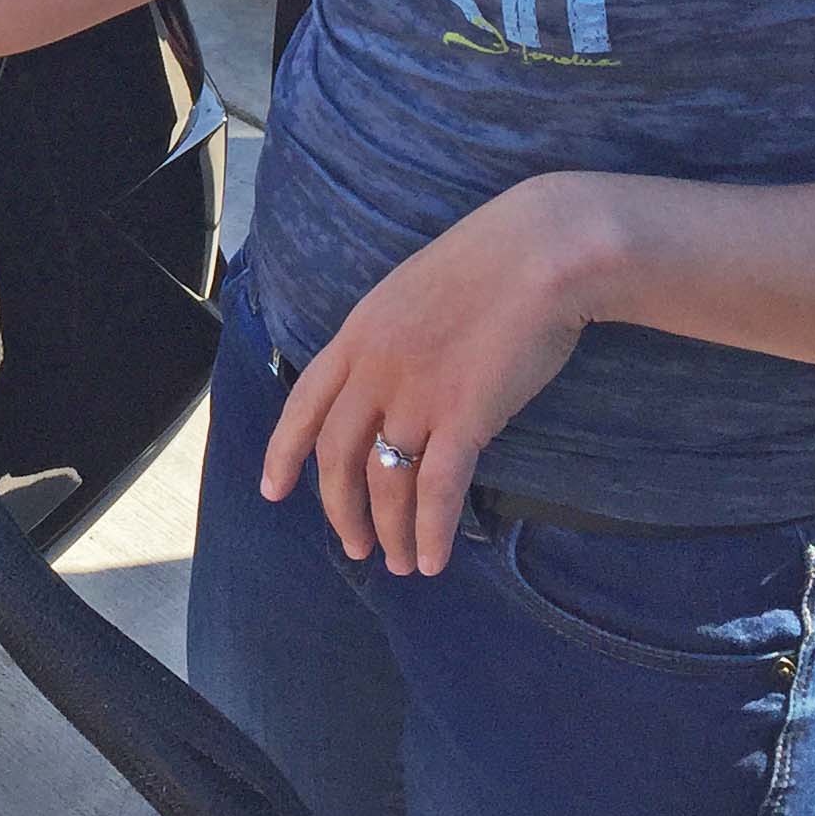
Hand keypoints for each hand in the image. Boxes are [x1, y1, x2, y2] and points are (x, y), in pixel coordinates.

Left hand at [260, 176, 609, 576]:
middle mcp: (375, 369)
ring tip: (401, 563)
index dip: (284, 452)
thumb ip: (390, 340)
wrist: (542, 252)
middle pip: (338, 456)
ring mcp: (416, 394)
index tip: (272, 490)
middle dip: (340, 510)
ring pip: (385, 481)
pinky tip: (432, 559)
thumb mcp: (411, 292)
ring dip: (390, 531)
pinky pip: (436, 489)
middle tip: (354, 546)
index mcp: (357, 335)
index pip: (304, 404)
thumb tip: (388, 384)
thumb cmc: (490, 265)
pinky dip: (430, 531)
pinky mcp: (465, 416)